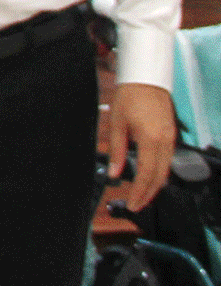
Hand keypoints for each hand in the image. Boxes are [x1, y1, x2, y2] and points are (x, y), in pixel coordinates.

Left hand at [102, 81, 177, 213]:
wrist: (146, 79)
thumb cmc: (129, 98)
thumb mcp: (117, 125)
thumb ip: (117, 151)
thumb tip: (114, 174)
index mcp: (150, 139)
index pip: (147, 174)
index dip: (140, 192)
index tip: (132, 204)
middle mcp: (165, 141)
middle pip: (160, 176)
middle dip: (149, 194)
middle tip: (137, 206)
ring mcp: (171, 138)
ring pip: (166, 169)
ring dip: (155, 185)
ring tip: (142, 197)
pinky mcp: (171, 134)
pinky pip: (168, 160)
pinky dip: (160, 173)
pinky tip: (151, 179)